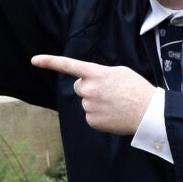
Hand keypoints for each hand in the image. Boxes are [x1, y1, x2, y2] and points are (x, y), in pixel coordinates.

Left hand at [31, 55, 154, 135]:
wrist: (148, 112)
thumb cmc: (137, 89)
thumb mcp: (119, 72)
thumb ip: (100, 73)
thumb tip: (90, 81)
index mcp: (96, 73)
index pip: (68, 65)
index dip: (49, 62)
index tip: (34, 60)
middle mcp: (89, 89)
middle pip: (79, 87)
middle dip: (89, 88)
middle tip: (109, 92)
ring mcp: (89, 106)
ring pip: (86, 102)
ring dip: (96, 103)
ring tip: (115, 104)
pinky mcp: (91, 121)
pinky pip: (90, 116)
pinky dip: (99, 116)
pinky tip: (113, 115)